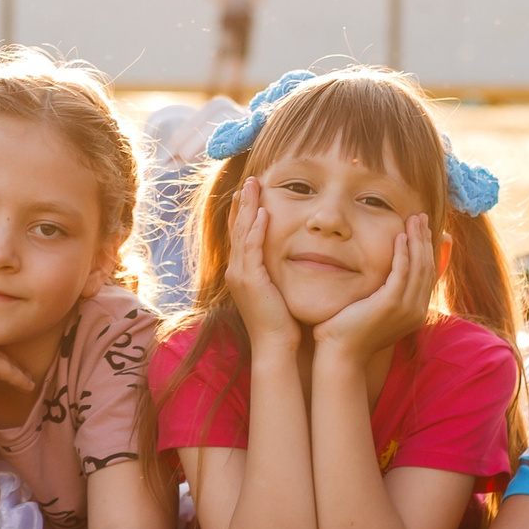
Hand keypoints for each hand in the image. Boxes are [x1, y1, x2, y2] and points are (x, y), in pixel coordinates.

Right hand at [226, 179, 298, 352]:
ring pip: (242, 232)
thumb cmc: (282, 325)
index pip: (241, 235)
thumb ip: (278, 275)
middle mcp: (236, 271)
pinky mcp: (250, 279)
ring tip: (253, 186)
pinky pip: (252, 247)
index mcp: (242, 273)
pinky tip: (262, 212)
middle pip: (237, 228)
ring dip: (247, 207)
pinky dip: (256, 228)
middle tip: (249, 181)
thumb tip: (292, 262)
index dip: (243, 213)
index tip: (250, 193)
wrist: (275, 347)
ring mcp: (240, 274)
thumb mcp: (277, 293)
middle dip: (243, 203)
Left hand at [311, 212, 431, 362]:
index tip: (422, 230)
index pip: (427, 275)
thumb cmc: (349, 332)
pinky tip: (399, 236)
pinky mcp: (391, 304)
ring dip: (417, 240)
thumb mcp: (373, 310)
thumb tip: (383, 277)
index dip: (426, 250)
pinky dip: (403, 253)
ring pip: (418, 266)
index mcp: (414, 312)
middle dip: (425, 239)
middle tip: (421, 217)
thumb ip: (384, 294)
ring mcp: (406, 308)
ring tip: (414, 219)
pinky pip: (402, 272)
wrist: (340, 353)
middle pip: (427, 267)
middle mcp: (416, 311)